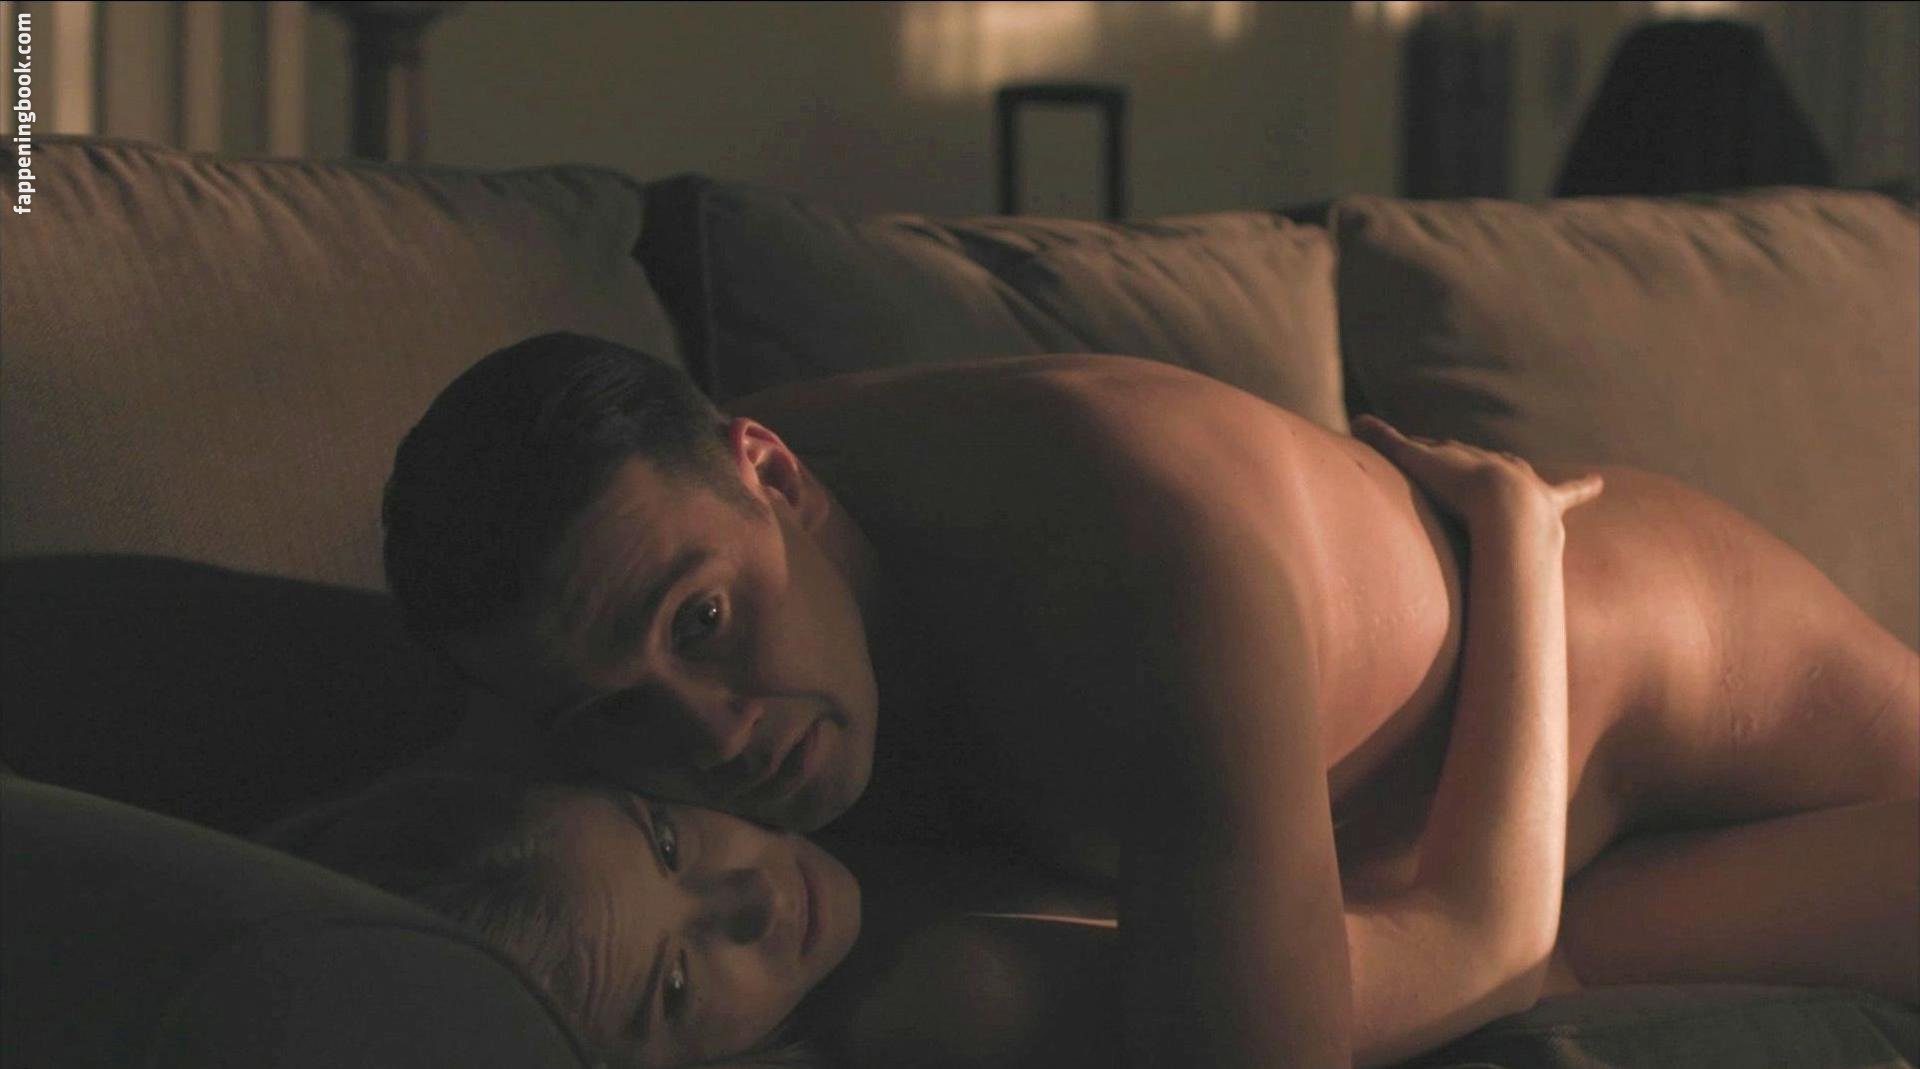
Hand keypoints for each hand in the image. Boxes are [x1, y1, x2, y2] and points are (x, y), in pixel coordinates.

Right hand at [1351, 415, 1602, 532]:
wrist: (1506, 508)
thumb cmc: (1459, 488)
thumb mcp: (1416, 464)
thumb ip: (1386, 443)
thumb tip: (1355, 419)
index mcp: (1466, 457)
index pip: (1442, 454)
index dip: (1426, 459)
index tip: (1411, 458)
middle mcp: (1498, 463)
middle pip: (1480, 459)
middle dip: (1468, 462)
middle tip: (1456, 469)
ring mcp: (1526, 483)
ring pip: (1520, 472)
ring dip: (1516, 473)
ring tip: (1512, 474)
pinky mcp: (1550, 504)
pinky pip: (1570, 491)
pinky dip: (1584, 485)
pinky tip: (1600, 483)